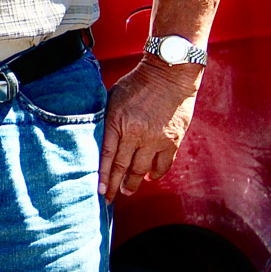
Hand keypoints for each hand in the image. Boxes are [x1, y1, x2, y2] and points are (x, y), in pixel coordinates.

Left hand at [98, 59, 200, 200]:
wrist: (170, 73)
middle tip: (110, 198)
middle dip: (114, 184)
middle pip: (123, 166)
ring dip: (134, 182)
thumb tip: (97, 137)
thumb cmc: (138, 83)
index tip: (99, 190)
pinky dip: (155, 174)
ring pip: (142, 170)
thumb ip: (107, 118)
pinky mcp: (172, 140)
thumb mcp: (114, 96)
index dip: (102, 175)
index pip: (106, 155)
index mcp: (117, 120)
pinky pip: (163, 165)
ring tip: (127, 189)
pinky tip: (149, 177)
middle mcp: (136, 133)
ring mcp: (155, 138)